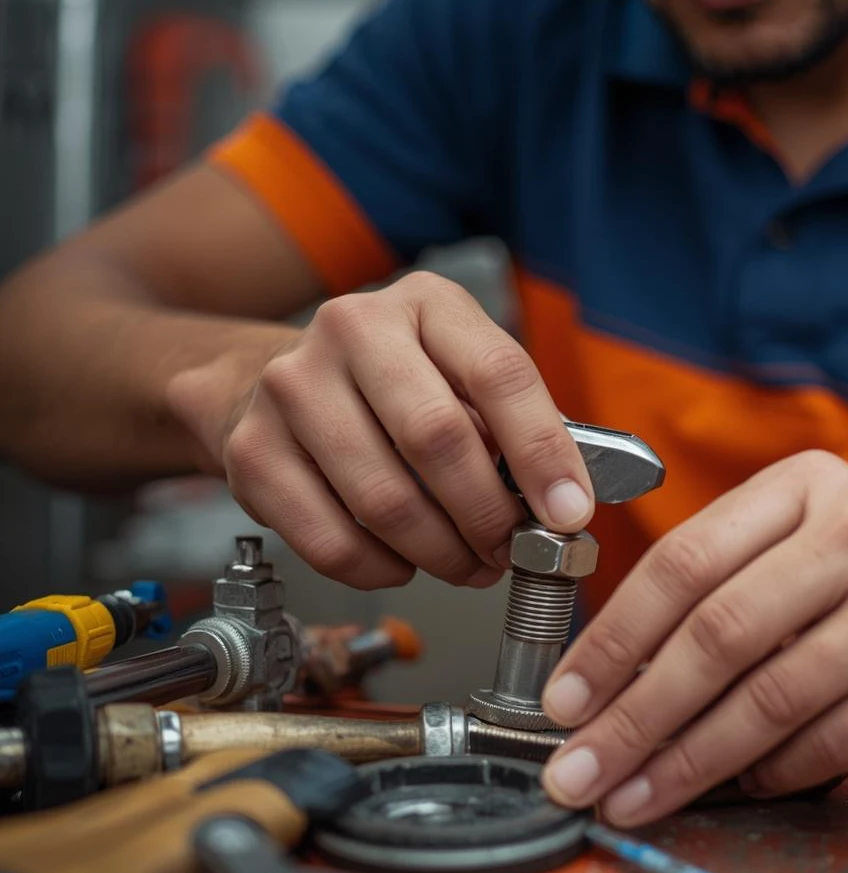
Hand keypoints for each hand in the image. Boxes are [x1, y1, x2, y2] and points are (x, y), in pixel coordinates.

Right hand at [166, 271, 593, 589]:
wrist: (283, 382)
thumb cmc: (401, 386)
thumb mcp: (464, 374)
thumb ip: (516, 425)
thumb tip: (569, 505)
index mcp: (427, 303)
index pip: (500, 374)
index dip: (543, 453)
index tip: (571, 513)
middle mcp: (353, 329)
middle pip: (437, 437)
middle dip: (488, 514)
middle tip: (512, 551)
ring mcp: (292, 387)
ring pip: (384, 499)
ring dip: (442, 552)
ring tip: (469, 565)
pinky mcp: (251, 452)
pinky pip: (331, 540)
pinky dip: (382, 569)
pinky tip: (405, 562)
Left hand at [538, 451, 847, 826]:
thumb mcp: (813, 557)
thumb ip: (728, 590)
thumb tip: (614, 677)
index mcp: (810, 485)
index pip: (686, 558)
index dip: (613, 637)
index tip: (566, 698)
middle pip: (719, 630)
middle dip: (636, 713)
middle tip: (582, 765)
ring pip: (771, 693)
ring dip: (689, 758)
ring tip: (638, 793)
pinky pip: (831, 736)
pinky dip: (773, 771)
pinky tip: (739, 784)